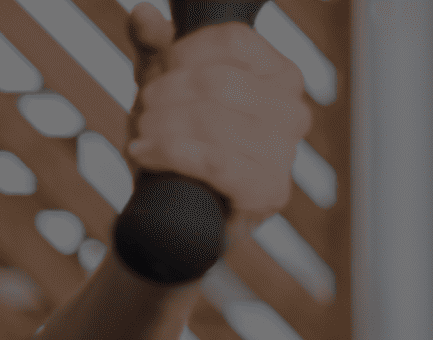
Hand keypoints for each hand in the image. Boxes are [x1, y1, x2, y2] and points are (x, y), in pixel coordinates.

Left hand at [123, 2, 313, 249]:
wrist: (183, 225)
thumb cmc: (182, 148)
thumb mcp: (168, 91)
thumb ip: (158, 50)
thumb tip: (141, 15)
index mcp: (282, 75)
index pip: (231, 41)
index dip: (182, 51)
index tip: (153, 71)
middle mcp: (293, 112)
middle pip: (217, 81)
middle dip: (166, 91)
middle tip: (140, 109)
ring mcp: (285, 155)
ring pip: (212, 120)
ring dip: (162, 124)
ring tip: (139, 134)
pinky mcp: (269, 192)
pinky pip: (215, 160)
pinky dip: (172, 154)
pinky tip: (144, 153)